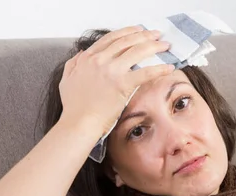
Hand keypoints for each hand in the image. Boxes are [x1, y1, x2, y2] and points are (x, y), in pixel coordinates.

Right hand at [58, 26, 174, 136]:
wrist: (78, 123)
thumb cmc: (73, 107)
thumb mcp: (67, 80)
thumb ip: (73, 64)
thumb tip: (81, 53)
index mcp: (88, 58)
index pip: (111, 39)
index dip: (127, 33)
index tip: (138, 31)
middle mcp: (100, 60)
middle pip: (126, 42)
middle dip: (144, 36)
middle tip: (156, 35)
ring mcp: (111, 71)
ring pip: (137, 51)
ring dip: (154, 46)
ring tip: (165, 46)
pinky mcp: (122, 84)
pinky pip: (145, 73)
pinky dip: (158, 69)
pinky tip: (168, 68)